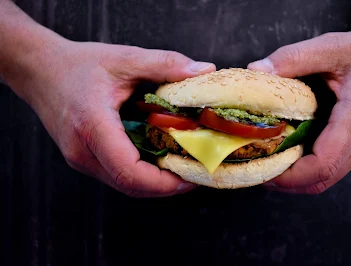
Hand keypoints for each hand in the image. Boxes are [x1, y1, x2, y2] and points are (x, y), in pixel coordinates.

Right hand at [8, 39, 214, 196]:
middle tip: (195, 173)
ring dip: (155, 182)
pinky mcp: (83, 158)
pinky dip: (141, 174)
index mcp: (92, 126)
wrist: (40, 71)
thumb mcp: (125, 59)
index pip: (129, 172)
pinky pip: (116, 174)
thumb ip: (166, 65)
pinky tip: (159, 158)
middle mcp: (82, 151)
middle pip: (130, 185)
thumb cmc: (79, 64)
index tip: (192, 176)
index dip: (165, 182)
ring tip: (182, 166)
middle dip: (166, 186)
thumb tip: (204, 70)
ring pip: (123, 184)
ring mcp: (80, 158)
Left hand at [248, 16, 350, 193]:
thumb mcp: (331, 47)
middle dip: (285, 181)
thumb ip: (293, 58)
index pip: (324, 162)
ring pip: (327, 178)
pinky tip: (288, 153)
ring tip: (266, 162)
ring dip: (295, 178)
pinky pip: (333, 168)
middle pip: (322, 179)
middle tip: (255, 166)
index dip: (289, 174)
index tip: (261, 167)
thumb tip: (256, 70)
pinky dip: (307, 168)